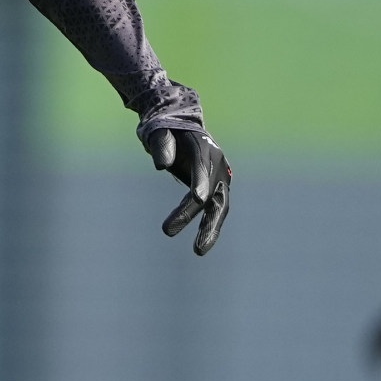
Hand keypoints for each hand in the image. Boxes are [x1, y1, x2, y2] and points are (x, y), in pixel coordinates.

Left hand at [143, 126, 231, 255]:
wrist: (181, 130)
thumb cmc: (168, 131)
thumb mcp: (160, 131)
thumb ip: (162, 146)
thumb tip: (162, 167)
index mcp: (204, 147)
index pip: (202, 166)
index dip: (201, 182)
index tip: (198, 199)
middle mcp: (217, 165)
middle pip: (215, 194)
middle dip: (205, 218)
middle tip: (192, 240)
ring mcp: (219, 179)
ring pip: (218, 208)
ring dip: (210, 229)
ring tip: (198, 251)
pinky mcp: (216, 191)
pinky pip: (212, 211)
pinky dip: (206, 227)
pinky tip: (199, 246)